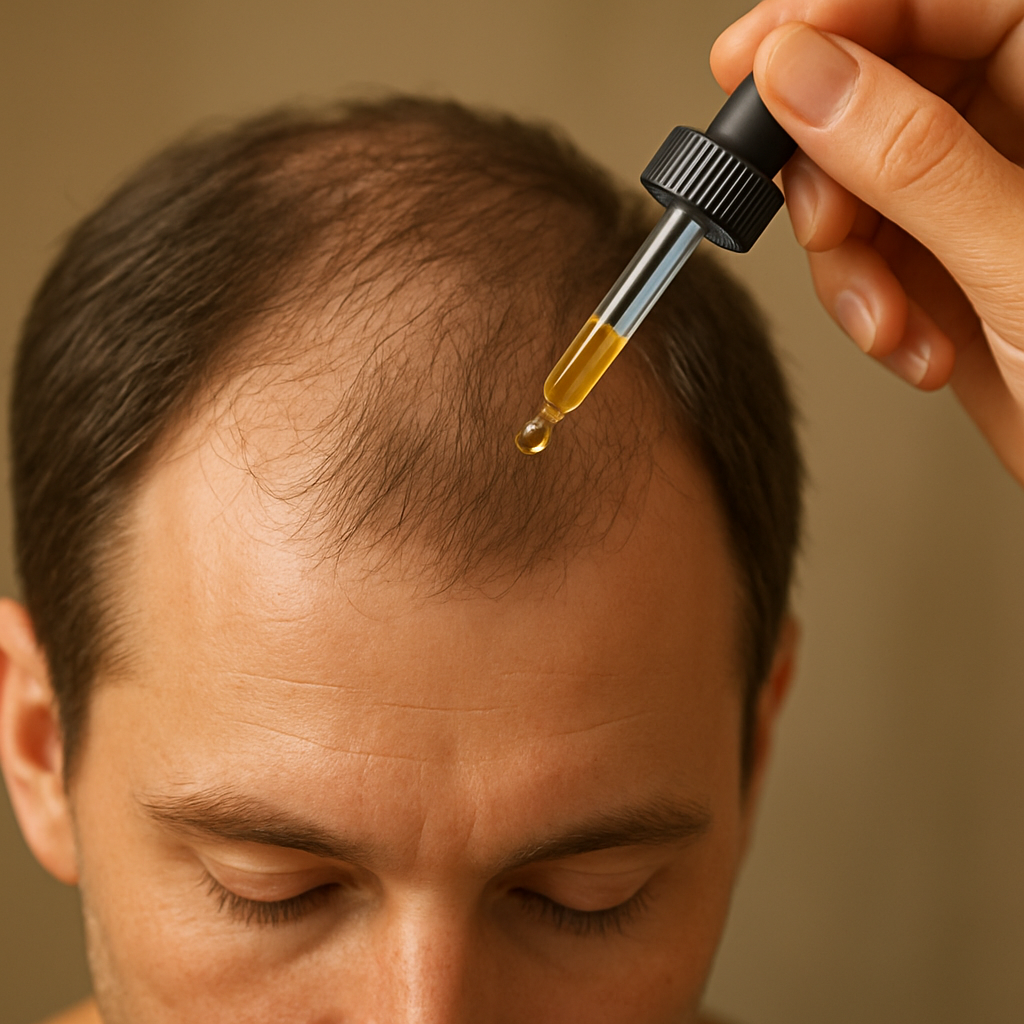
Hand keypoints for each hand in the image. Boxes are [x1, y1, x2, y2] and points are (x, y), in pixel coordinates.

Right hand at [712, 0, 1023, 483]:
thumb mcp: (1020, 258)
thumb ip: (910, 160)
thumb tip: (803, 75)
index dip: (840, 14)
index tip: (762, 55)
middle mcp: (1019, 133)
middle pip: (876, 88)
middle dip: (826, 163)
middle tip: (816, 212)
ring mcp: (978, 201)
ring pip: (853, 181)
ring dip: (845, 259)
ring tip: (882, 314)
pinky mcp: (945, 266)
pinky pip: (863, 255)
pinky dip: (864, 305)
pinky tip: (909, 342)